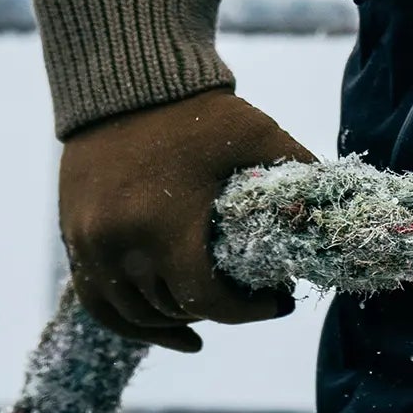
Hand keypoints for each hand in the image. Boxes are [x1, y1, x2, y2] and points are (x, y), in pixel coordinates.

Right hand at [59, 88, 312, 350]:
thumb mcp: (258, 134)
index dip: (248, 311)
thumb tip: (336, 208)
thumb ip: (297, 170)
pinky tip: (169, 331)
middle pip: (173, 307)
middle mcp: (121, 243)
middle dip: (220, 309)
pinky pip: (99, 302)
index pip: (206, 298)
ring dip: (177, 320)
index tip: (281, 301)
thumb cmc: (198, 111)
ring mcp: (91, 245)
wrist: (126, 81)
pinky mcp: (75, 239)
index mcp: (166, 223)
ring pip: (135, 313)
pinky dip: (130, 324)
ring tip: (217, 313)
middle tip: (255, 296)